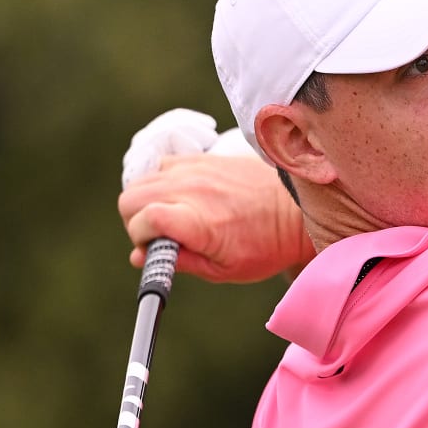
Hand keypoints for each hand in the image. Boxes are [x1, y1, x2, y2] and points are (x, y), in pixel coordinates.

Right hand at [119, 152, 313, 282]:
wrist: (297, 209)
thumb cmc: (267, 245)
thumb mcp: (225, 269)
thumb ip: (180, 262)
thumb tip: (139, 257)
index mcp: (198, 221)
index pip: (143, 220)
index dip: (141, 239)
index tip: (156, 249)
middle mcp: (191, 190)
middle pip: (130, 199)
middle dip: (135, 222)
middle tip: (159, 237)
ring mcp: (195, 169)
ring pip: (141, 182)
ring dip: (146, 202)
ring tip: (173, 218)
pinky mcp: (201, 158)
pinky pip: (161, 166)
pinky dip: (163, 184)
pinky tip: (184, 199)